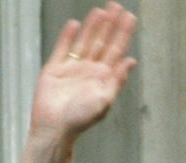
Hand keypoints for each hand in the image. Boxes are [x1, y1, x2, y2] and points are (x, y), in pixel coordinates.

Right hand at [20, 2, 137, 162]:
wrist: (54, 128)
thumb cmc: (80, 120)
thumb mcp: (104, 101)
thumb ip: (117, 80)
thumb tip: (131, 60)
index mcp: (103, 78)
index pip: (116, 50)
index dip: (123, 34)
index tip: (130, 17)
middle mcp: (89, 71)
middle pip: (102, 42)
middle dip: (110, 25)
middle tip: (117, 6)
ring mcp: (71, 69)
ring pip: (84, 42)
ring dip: (92, 27)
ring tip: (101, 11)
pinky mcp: (54, 70)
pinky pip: (62, 49)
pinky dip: (68, 36)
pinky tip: (75, 24)